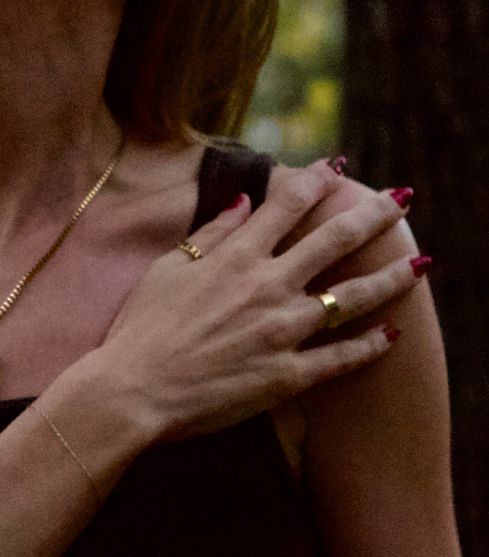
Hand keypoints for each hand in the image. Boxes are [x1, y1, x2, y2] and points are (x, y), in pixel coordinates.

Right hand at [92, 161, 418, 441]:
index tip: (337, 166)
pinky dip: (369, 346)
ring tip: (421, 263)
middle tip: (401, 198)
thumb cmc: (141, 327)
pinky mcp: (287, 375)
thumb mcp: (168, 268)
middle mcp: (268, 287)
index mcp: (236, 258)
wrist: (134, 390)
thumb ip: (211, 234)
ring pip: (353, 298)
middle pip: (334, 241)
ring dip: (392, 277)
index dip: (316, 180)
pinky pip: (339, 357)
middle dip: (373, 214)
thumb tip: (240, 202)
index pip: (286, 205)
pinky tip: (390, 335)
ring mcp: (282, 332)